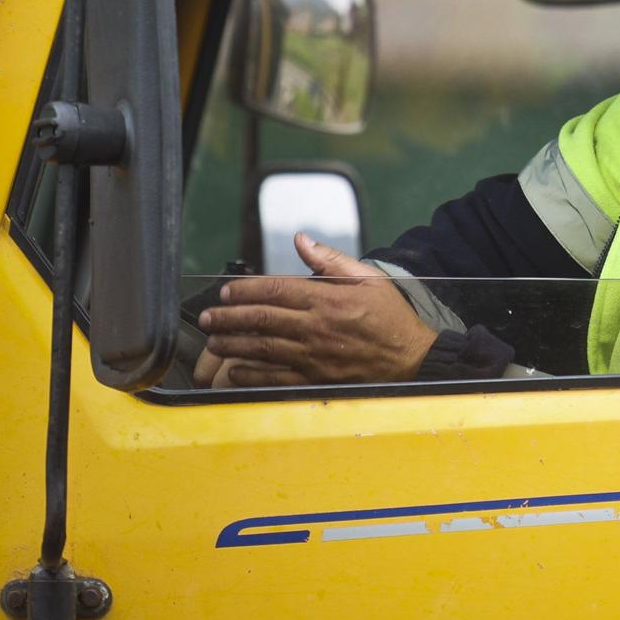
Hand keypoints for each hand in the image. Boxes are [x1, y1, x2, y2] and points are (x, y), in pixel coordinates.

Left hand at [197, 233, 438, 385]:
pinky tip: (236, 369)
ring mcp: (313, 356)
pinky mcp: (316, 379)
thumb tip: (301, 241)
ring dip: (232, 343)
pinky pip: (275, 377)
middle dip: (228, 316)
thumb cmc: (390, 317)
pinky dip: (252, 373)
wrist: (412, 358)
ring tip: (214, 339)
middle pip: (260, 319)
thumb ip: (330, 260)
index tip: (227, 291)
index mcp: (326, 299)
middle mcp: (315, 328)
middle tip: (208, 316)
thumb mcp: (368, 277)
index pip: (274, 290)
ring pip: (261, 348)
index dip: (245, 290)